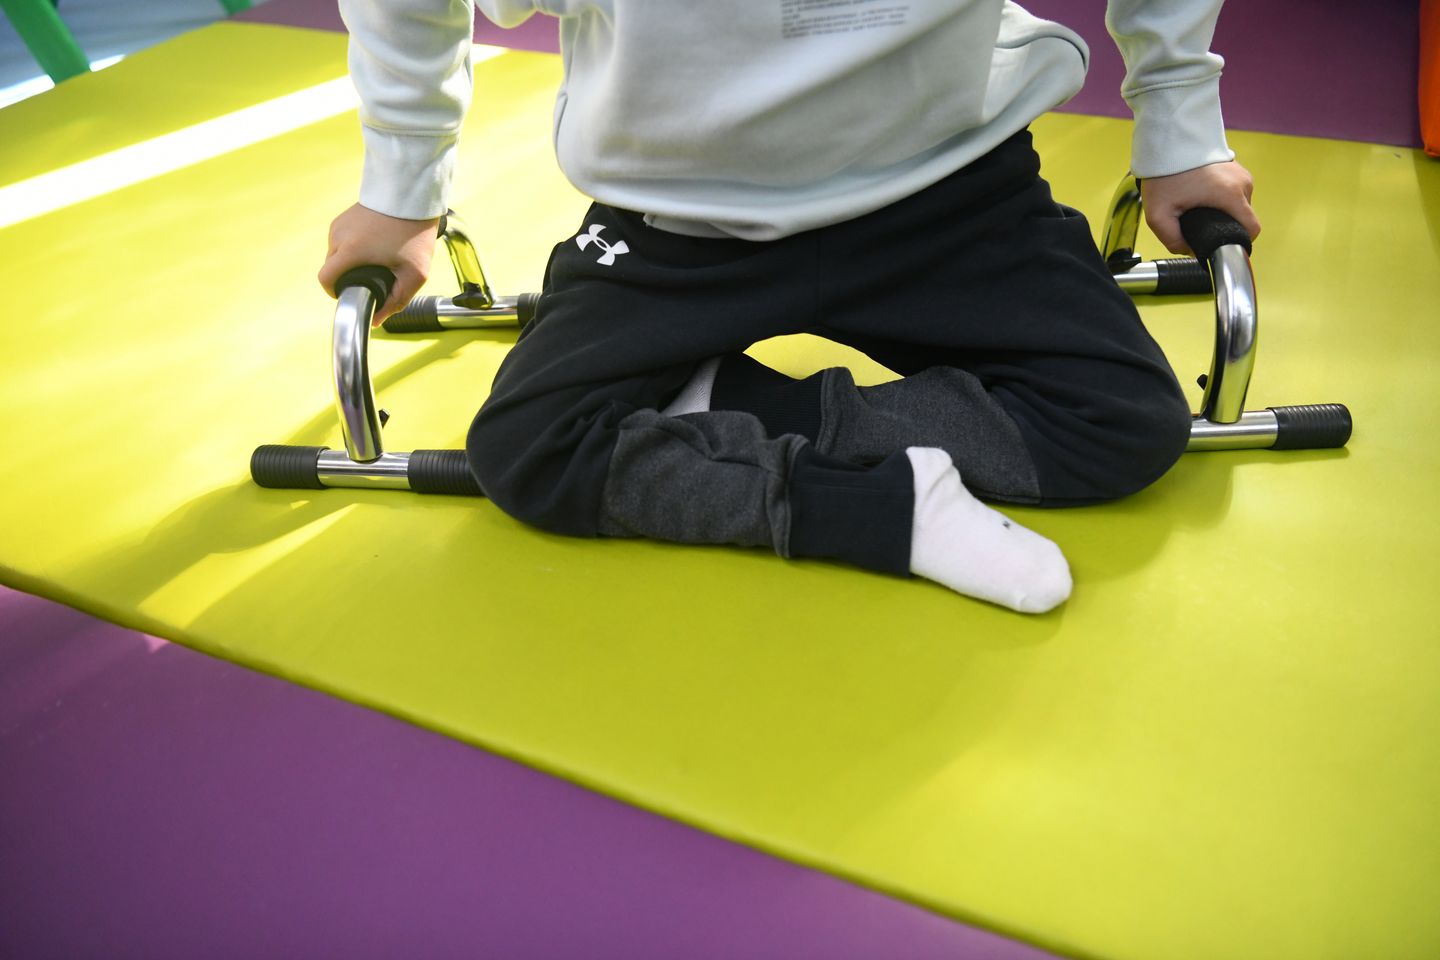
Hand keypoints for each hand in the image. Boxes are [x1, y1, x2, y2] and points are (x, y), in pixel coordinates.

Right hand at [318, 204, 441, 325]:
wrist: (413, 196)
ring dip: (351, 261)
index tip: (351, 294)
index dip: (335, 292)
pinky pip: (343, 240)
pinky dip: (354, 247)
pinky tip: (375, 244)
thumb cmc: (414, 234)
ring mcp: (339, 224)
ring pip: (337, 254)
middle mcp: (338, 236)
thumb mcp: (414, 274)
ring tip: (378, 257)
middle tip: (375, 275)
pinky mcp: (344, 216)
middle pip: (331, 268)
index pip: (325, 280)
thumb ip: (396, 301)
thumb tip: (377, 320)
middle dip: (348, 277)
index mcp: (350, 251)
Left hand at [1140, 161, 1260, 254]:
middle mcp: (1242, 183)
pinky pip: (1232, 191)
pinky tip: (1200, 194)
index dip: (1239, 242)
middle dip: (1224, 226)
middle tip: (1198, 222)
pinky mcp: (1234, 167)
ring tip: (1196, 205)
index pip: (1252, 229)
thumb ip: (1173, 241)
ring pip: (1237, 205)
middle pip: (1243, 218)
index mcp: (1231, 195)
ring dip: (1221, 210)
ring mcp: (1240, 173)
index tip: (1221, 244)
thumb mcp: (1159, 215)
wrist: (1167, 141)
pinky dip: (1219, 197)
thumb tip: (1189, 251)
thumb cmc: (1164, 174)